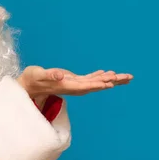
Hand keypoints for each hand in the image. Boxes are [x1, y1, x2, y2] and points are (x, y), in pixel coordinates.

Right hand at [16, 66, 132, 97]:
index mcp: (67, 85)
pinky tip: (108, 73)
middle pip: (97, 84)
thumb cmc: (32, 79)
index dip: (98, 84)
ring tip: (126, 77)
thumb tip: (61, 76)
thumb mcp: (39, 75)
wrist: (29, 85)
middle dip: (113, 81)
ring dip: (111, 79)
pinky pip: (90, 79)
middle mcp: (74, 86)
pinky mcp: (73, 80)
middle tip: (129, 78)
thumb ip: (50, 76)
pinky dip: (100, 76)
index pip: (86, 85)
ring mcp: (75, 84)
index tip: (111, 83)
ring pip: (96, 82)